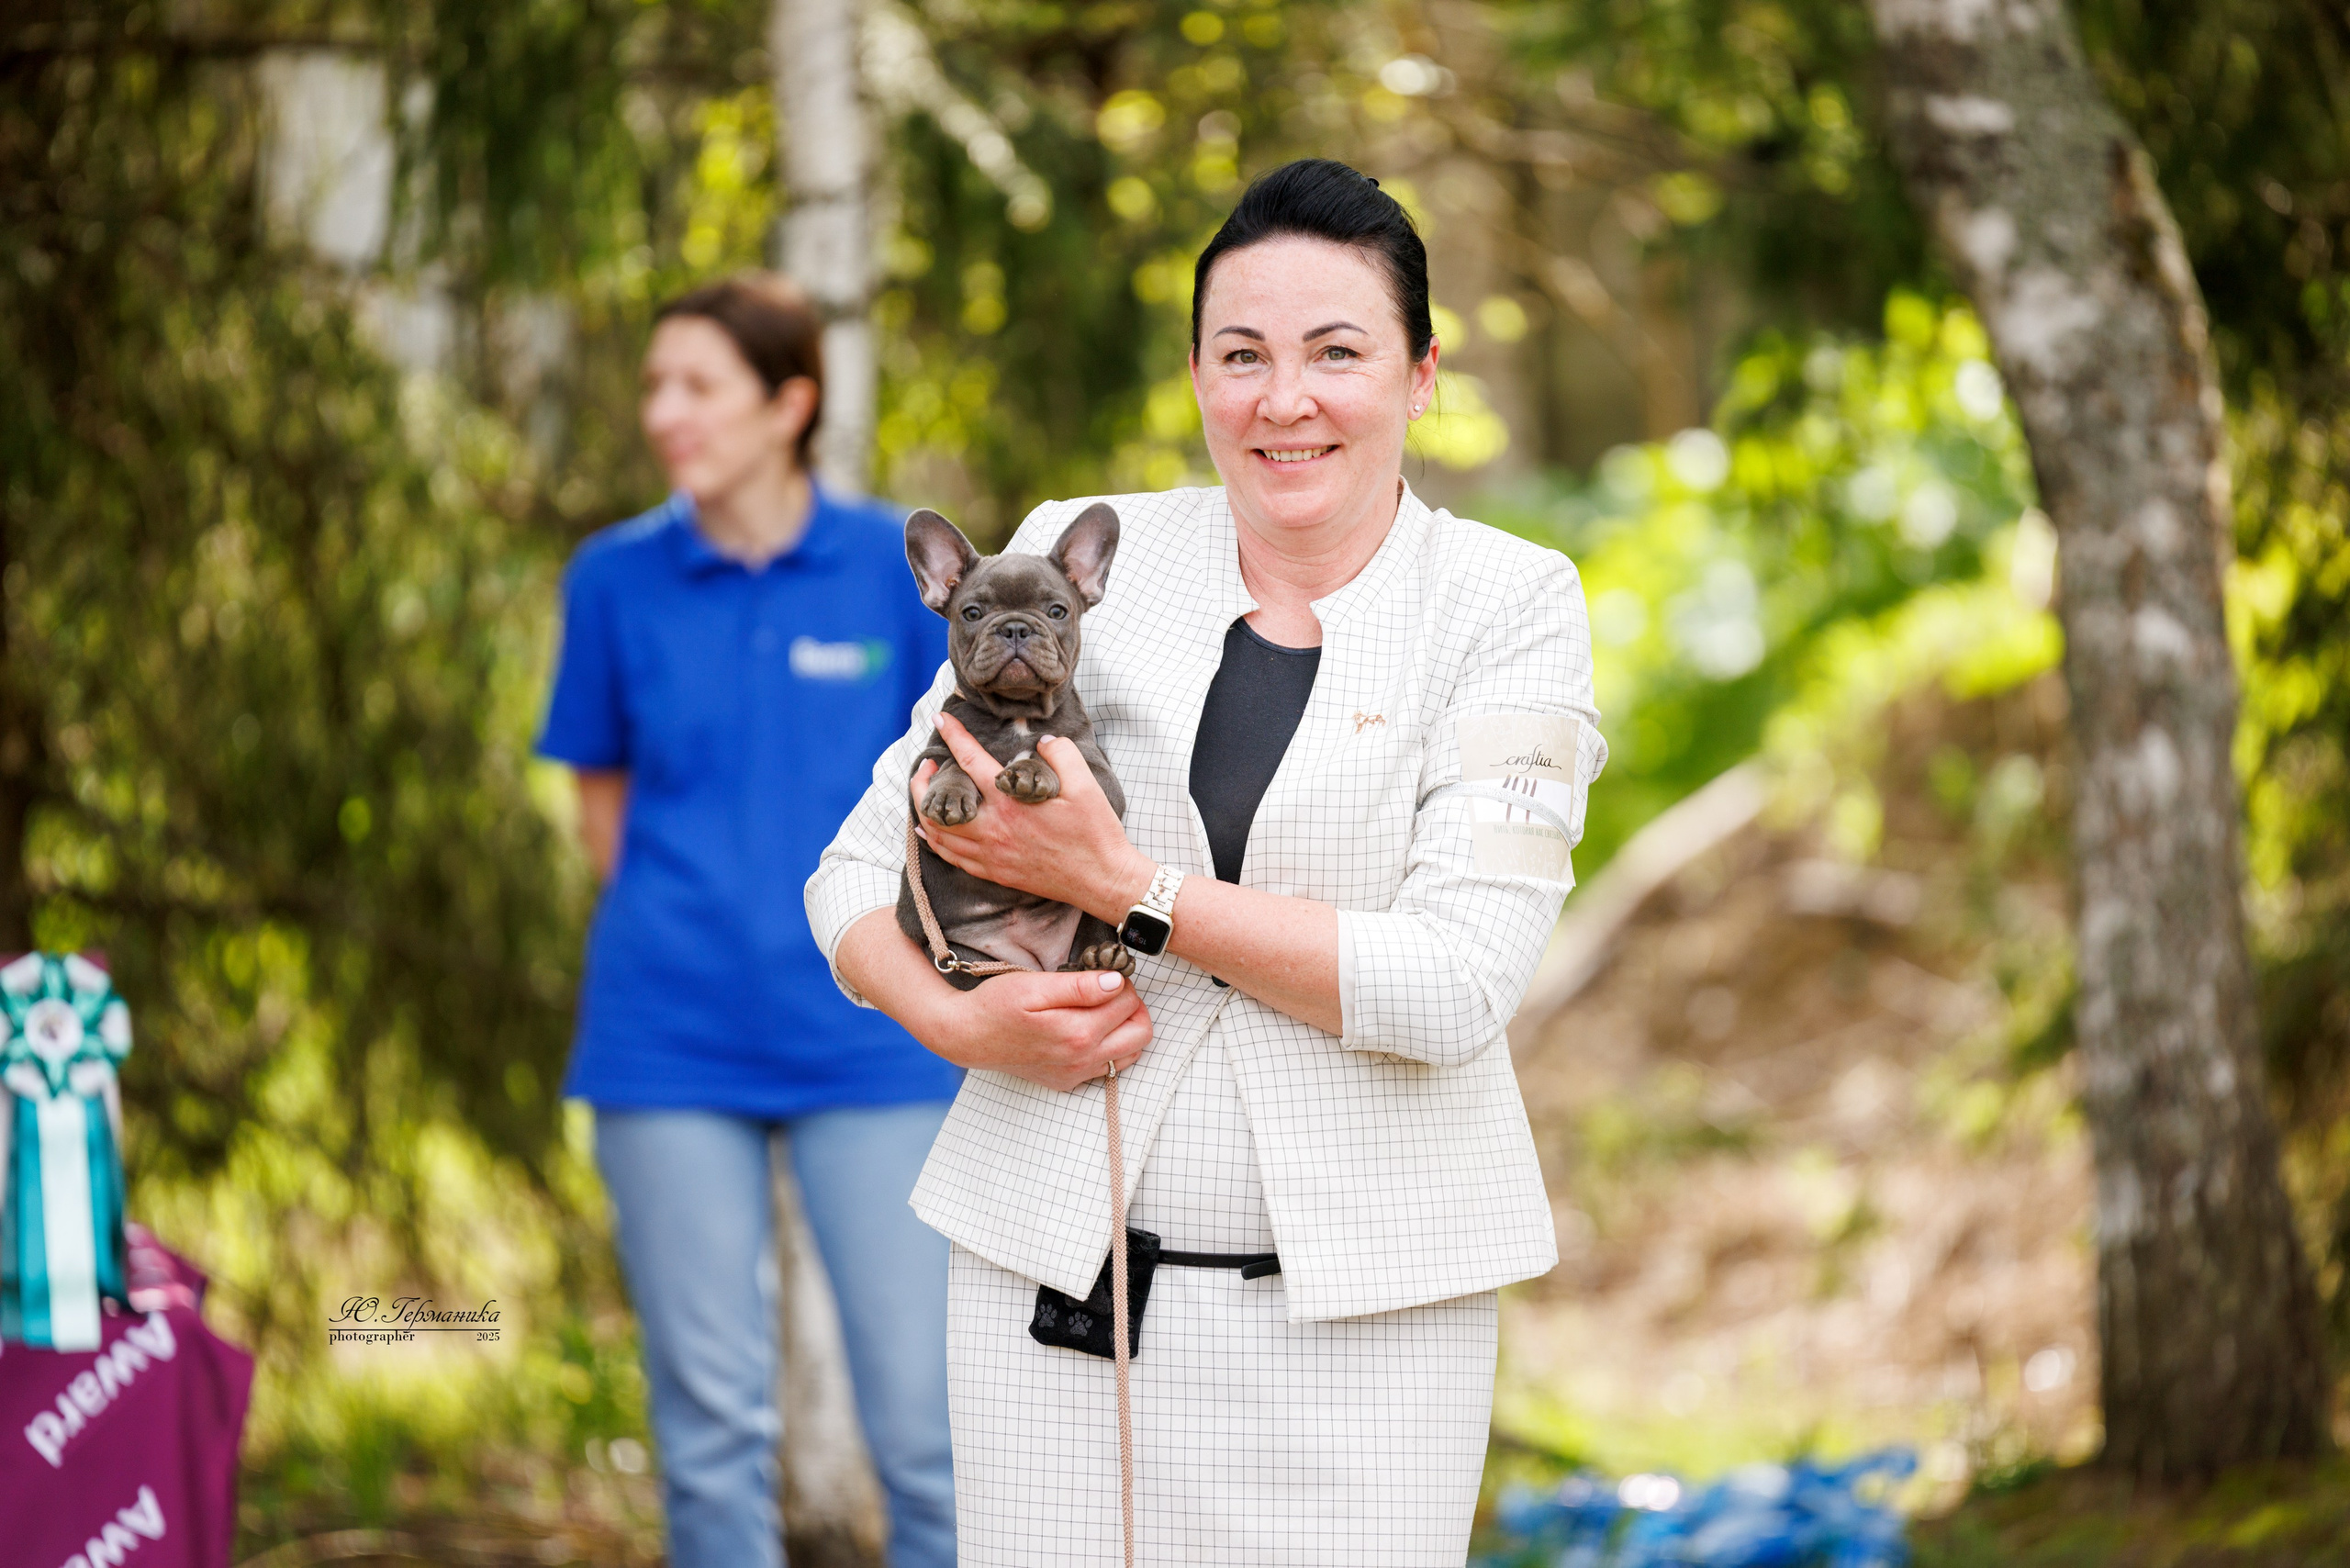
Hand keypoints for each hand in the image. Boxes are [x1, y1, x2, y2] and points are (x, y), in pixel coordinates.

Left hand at [911, 713, 1154, 923]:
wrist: (1102, 880)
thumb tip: (1043, 741)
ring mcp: (991, 856)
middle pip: (938, 805)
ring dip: (925, 811)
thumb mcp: (1085, 785)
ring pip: (939, 835)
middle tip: (926, 765)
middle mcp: (993, 831)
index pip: (970, 761)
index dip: (952, 736)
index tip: (939, 720)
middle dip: (922, 782)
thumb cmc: (1095, 833)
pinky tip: (931, 832)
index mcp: (1010, 804)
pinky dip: (935, 842)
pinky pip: (952, 858)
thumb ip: (1062, 754)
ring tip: (926, 794)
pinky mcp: (996, 873)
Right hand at [919, 967, 1153, 1092]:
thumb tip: (1116, 982)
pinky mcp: (1068, 1081)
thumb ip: (1079, 986)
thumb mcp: (1034, 987)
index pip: (1128, 1002)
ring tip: (1098, 1009)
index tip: (1099, 973)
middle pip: (1140, 1032)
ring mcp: (1076, 1074)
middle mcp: (1082, 1060)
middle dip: (1131, 1006)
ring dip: (1124, 1028)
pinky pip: (1108, 1068)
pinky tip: (1086, 1030)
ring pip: (1130, 1053)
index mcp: (1078, 1033)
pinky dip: (1109, 1047)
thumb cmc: (995, 1005)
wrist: (966, 1037)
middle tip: (1106, 991)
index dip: (1120, 981)